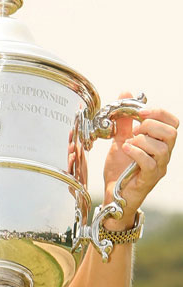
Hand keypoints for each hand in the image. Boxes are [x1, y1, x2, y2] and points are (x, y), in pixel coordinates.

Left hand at [102, 92, 178, 228]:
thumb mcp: (121, 139)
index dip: (159, 113)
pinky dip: (136, 152)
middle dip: (150, 126)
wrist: (113, 193)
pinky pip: (151, 163)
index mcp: (160, 142)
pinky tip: (125, 150)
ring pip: (162, 147)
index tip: (139, 112)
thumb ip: (125, 120)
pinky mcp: (150, 179)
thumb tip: (126, 93)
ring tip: (128, 144)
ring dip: (142, 141)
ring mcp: (159, 168)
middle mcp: (164, 155)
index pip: (173, 122)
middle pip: (171, 132)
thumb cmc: (120, 168)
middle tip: (133, 131)